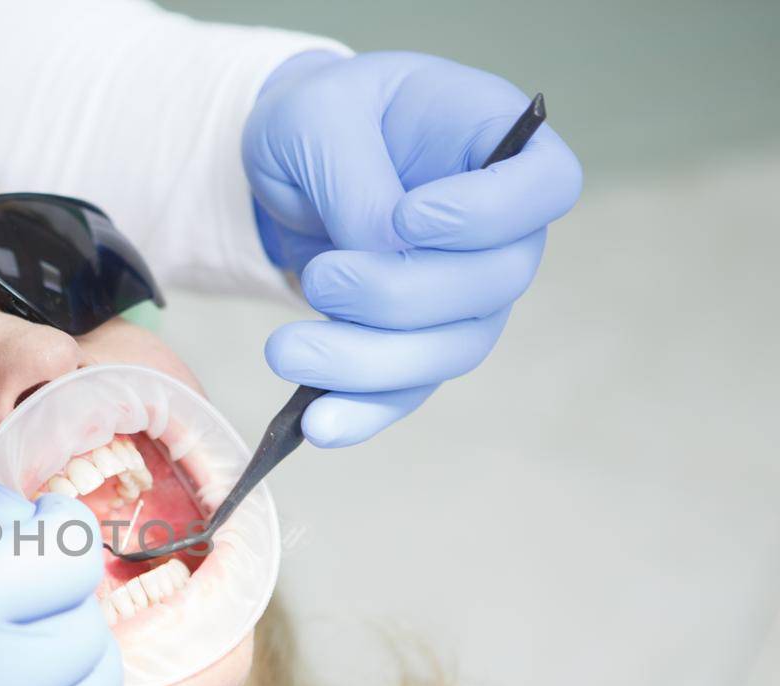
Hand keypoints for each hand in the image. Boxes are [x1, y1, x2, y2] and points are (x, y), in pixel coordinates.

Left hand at [242, 50, 582, 445]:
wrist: (291, 164)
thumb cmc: (321, 119)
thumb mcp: (320, 117)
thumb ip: (356, 177)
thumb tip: (382, 248)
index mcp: (494, 144)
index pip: (546, 187)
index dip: (489, 214)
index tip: (409, 216)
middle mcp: (499, 230)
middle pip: (491, 285)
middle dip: (398, 295)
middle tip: (320, 277)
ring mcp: (464, 295)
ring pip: (448, 351)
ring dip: (365, 362)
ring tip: (284, 350)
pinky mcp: (416, 345)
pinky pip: (404, 392)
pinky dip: (361, 412)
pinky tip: (316, 424)